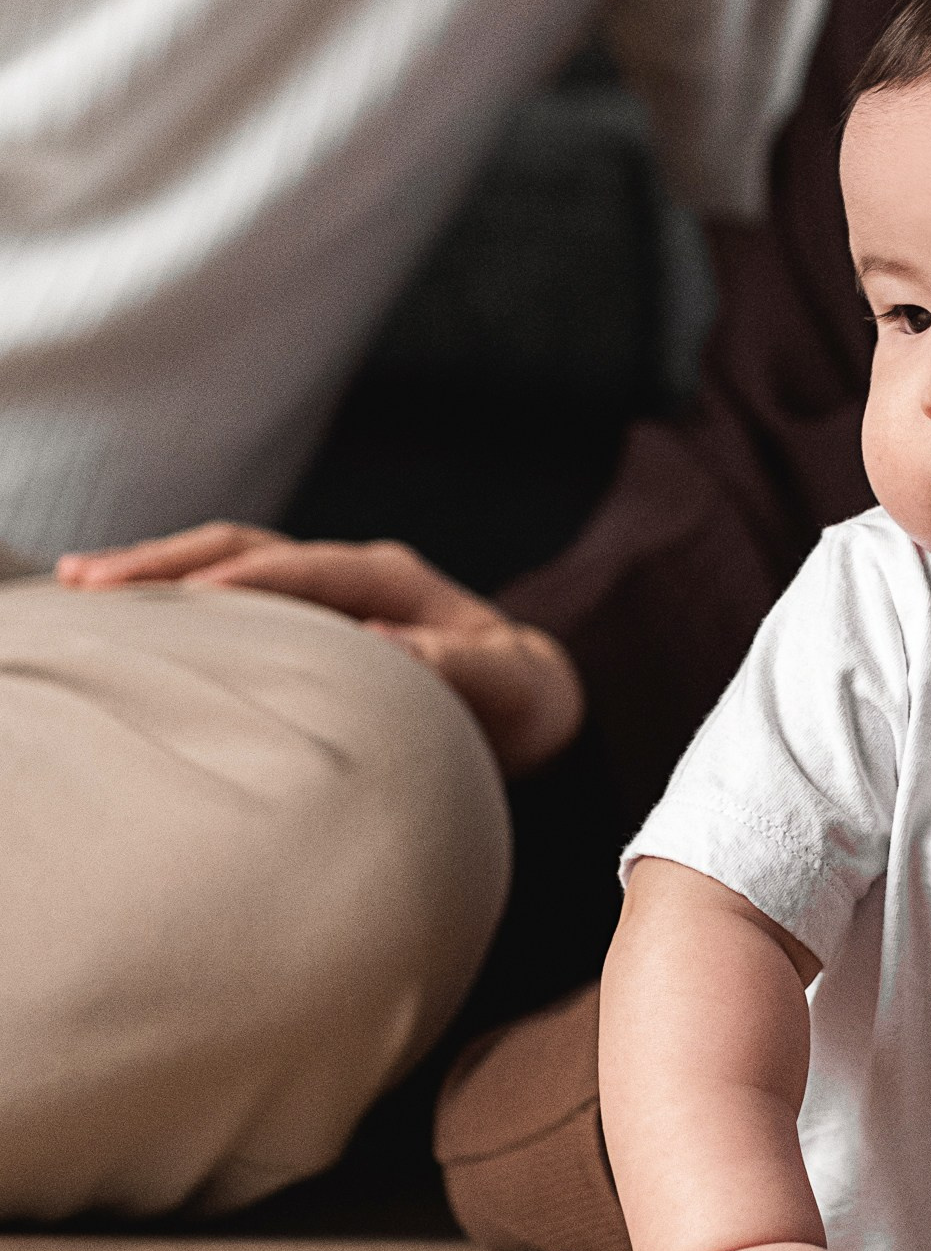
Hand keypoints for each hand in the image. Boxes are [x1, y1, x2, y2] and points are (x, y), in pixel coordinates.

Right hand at [56, 523, 582, 777]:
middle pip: (246, 549)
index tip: (194, 595)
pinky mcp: (304, 621)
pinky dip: (177, 601)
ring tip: (80, 585)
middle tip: (93, 581)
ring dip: (159, 572)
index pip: (305, 570)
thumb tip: (384, 646)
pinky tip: (118, 616)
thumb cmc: (517, 699)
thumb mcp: (509, 685)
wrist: (530, 701)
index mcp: (392, 580)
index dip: (249, 579)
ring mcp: (320, 593)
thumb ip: (456, 664)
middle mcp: (347, 575)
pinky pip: (229, 601)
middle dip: (172, 561)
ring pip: (226, 565)